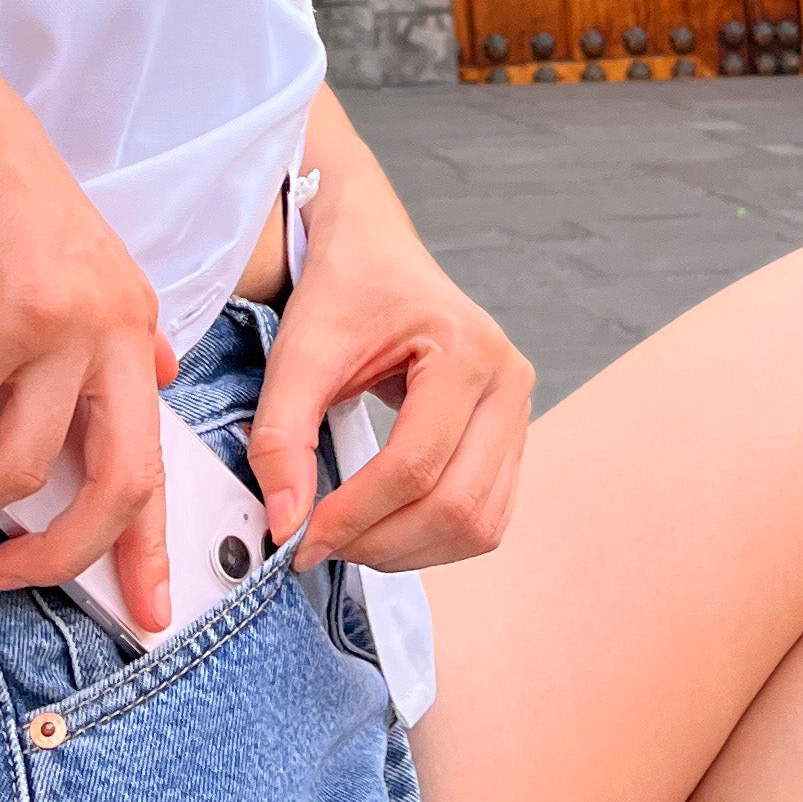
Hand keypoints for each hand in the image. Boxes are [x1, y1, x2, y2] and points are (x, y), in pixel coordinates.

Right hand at [0, 69, 175, 634]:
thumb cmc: (1, 206)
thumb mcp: (82, 270)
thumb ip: (112, 334)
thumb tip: (154, 380)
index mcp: (134, 328)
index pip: (157, 456)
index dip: (153, 542)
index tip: (149, 608)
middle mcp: (114, 330)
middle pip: (117, 480)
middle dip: (66, 553)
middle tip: (12, 578)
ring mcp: (64, 323)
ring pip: (20, 464)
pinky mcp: (6, 313)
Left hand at [249, 183, 530, 577]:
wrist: (376, 251)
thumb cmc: (344, 290)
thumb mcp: (300, 350)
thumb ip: (282, 437)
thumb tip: (287, 525)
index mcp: (466, 350)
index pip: (416, 465)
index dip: (355, 514)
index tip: (299, 539)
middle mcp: (509, 382)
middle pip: (458, 504)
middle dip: (384, 541)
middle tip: (321, 545)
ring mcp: (520, 411)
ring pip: (480, 524)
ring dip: (411, 550)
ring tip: (351, 539)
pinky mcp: (512, 436)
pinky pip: (486, 516)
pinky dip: (434, 538)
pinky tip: (386, 525)